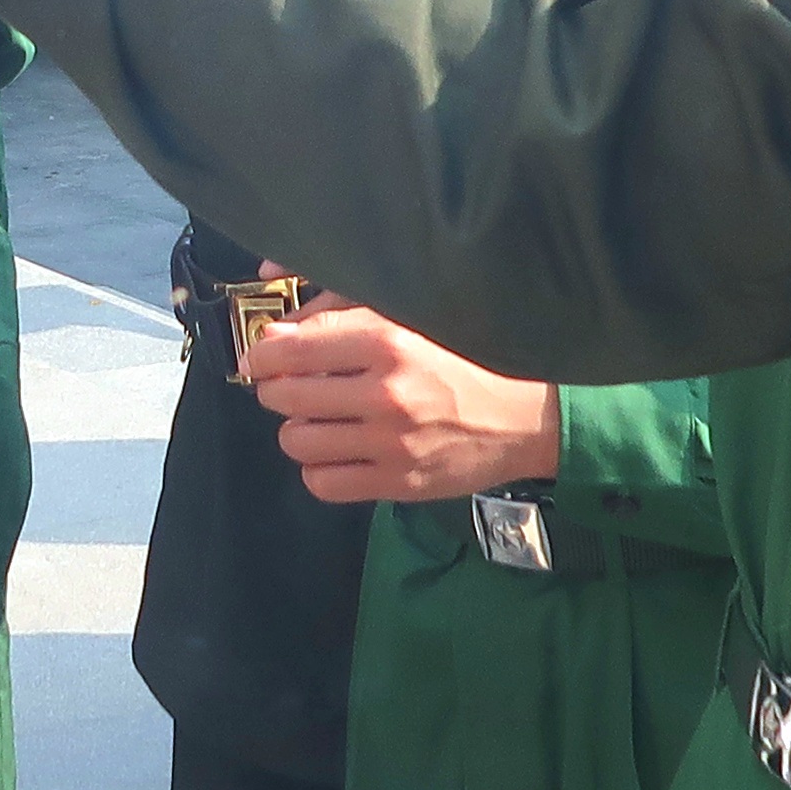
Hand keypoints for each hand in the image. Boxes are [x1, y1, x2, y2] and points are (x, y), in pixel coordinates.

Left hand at [248, 288, 567, 504]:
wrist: (526, 415)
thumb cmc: (464, 355)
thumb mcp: (409, 314)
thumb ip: (340, 305)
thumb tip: (274, 311)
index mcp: (387, 341)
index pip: (291, 349)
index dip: (265, 353)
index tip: (264, 355)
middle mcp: (384, 395)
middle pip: (284, 396)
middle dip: (277, 388)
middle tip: (292, 384)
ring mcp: (390, 445)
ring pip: (296, 442)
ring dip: (298, 428)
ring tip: (318, 417)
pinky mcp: (397, 484)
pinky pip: (322, 483)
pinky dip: (319, 467)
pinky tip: (338, 450)